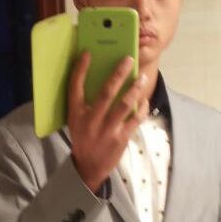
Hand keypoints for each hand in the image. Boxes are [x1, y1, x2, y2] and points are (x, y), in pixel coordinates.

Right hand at [68, 52, 150, 192]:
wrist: (88, 167)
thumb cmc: (85, 138)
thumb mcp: (78, 121)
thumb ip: (86, 104)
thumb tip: (106, 81)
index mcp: (76, 114)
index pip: (75, 88)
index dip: (80, 70)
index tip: (87, 54)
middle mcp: (90, 121)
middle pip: (105, 92)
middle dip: (118, 74)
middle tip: (128, 60)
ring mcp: (106, 130)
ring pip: (124, 105)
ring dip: (135, 89)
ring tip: (142, 78)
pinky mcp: (120, 139)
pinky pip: (135, 120)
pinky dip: (141, 109)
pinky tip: (145, 101)